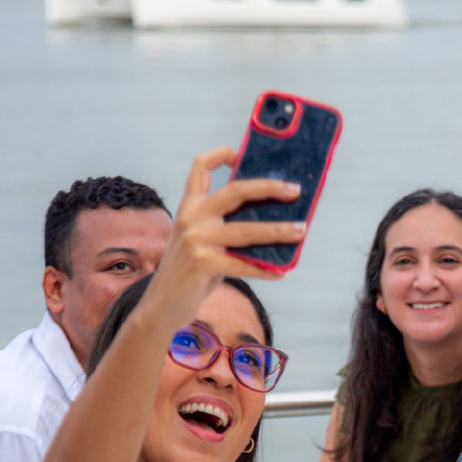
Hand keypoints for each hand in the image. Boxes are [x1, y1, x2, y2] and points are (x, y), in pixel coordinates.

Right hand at [142, 147, 303, 329]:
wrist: (161, 307)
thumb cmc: (189, 274)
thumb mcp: (201, 242)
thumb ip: (225, 228)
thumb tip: (271, 221)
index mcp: (189, 207)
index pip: (200, 168)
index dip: (221, 154)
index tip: (242, 153)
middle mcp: (191, 218)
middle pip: (235, 191)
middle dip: (269, 188)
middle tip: (294, 190)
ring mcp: (196, 240)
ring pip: (247, 230)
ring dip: (278, 230)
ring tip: (300, 231)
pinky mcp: (202, 263)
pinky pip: (244, 264)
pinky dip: (266, 269)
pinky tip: (281, 272)